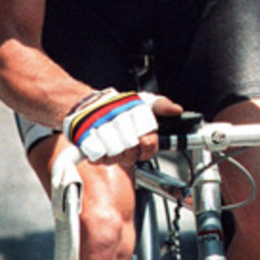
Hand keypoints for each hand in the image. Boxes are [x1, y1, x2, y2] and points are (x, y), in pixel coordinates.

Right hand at [62, 88, 180, 164]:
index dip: (148, 145)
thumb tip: (176, 110)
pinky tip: (102, 149)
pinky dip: (101, 157)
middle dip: (131, 152)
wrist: (88, 106)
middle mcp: (116, 114)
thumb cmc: (119, 107)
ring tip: (116, 148)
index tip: (145, 143)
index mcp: (134, 107)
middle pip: (131, 148)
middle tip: (129, 148)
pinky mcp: (83, 136)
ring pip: (116, 154)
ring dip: (117, 156)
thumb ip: (161, 106)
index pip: (148, 137)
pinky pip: (98, 156)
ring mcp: (99, 125)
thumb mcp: (144, 102)